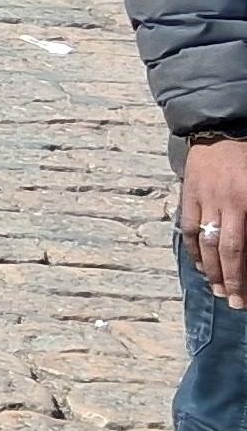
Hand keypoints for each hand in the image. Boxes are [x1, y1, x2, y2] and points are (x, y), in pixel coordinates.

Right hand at [185, 138, 246, 309]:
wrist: (220, 128)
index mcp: (244, 201)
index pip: (240, 249)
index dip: (241, 275)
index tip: (244, 296)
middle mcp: (223, 204)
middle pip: (223, 251)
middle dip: (228, 280)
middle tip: (233, 302)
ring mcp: (202, 200)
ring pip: (204, 242)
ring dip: (210, 269)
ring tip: (216, 289)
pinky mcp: (188, 195)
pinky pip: (189, 227)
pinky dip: (194, 248)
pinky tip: (201, 264)